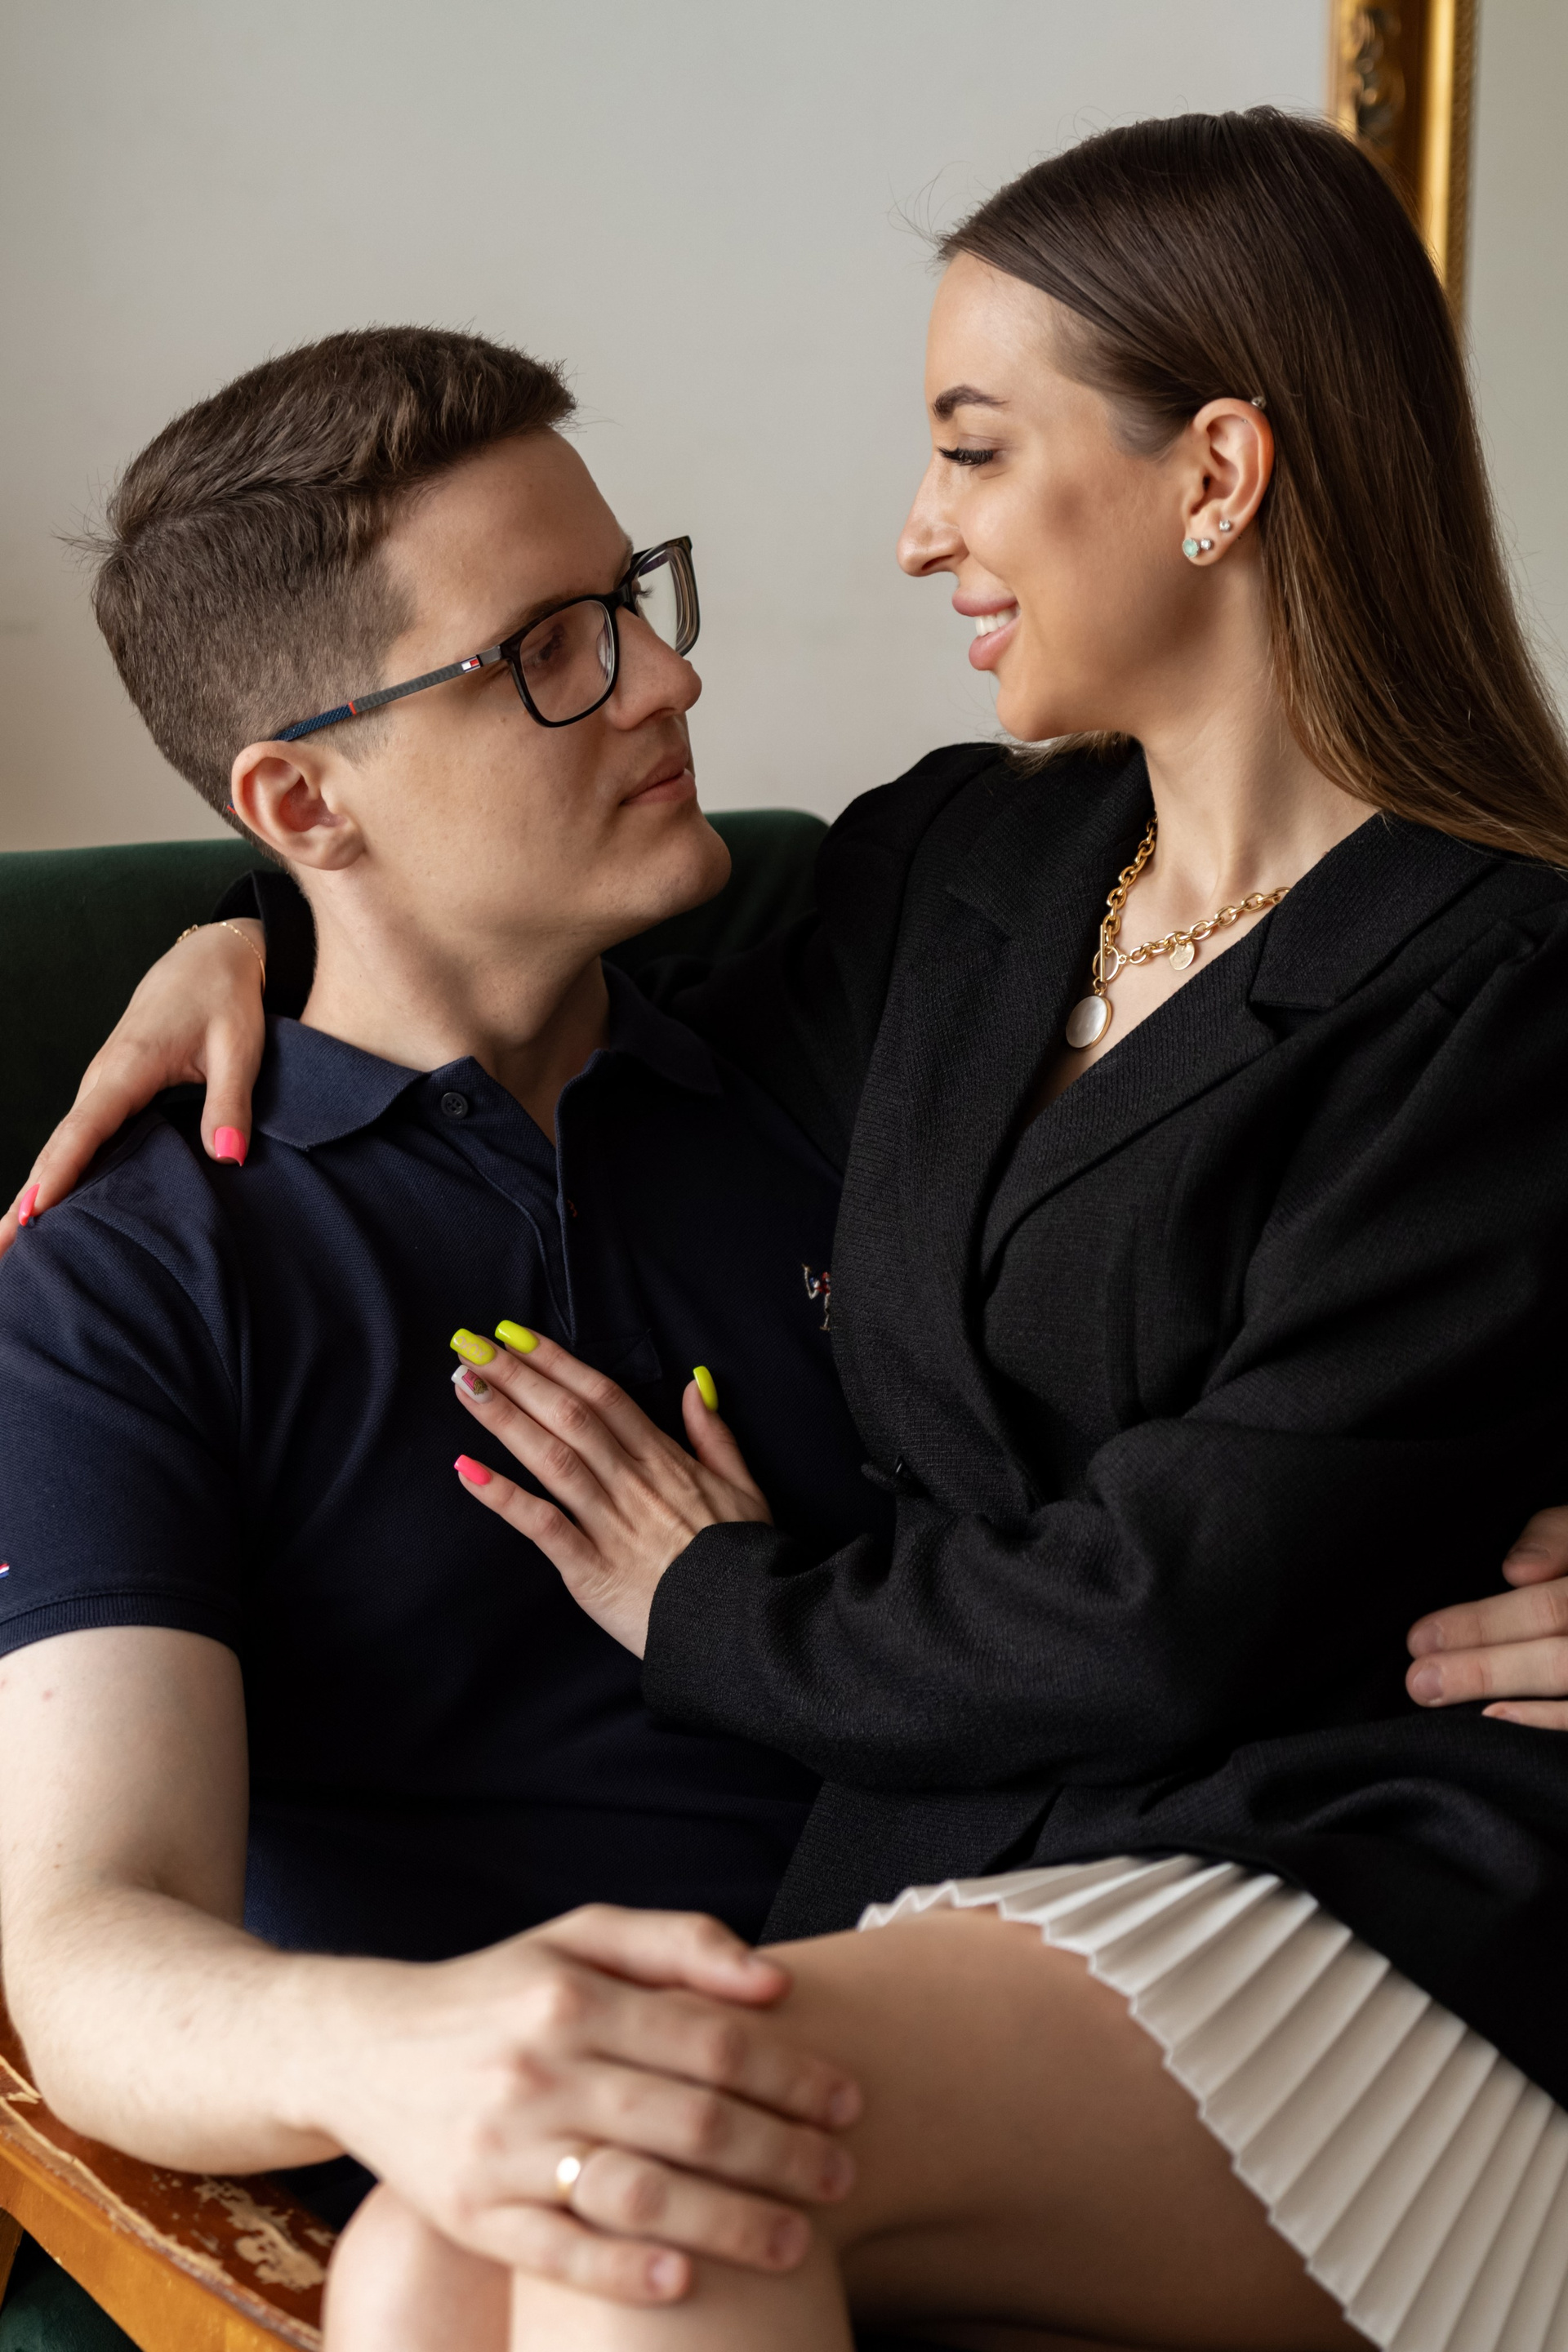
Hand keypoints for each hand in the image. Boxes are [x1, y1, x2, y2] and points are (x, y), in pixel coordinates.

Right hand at [0, 920, 266, 1259]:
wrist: (211, 959)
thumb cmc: (225, 1001)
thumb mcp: (239, 1048)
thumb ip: (231, 1104)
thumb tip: (230, 1157)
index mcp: (127, 1068)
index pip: (84, 1130)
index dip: (59, 1173)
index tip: (34, 1214)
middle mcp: (102, 1079)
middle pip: (56, 1148)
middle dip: (25, 1201)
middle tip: (0, 1252)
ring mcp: (100, 1086)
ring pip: (60, 1147)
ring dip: (34, 1193)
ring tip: (9, 1245)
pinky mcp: (109, 1092)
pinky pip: (75, 1140)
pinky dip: (55, 1174)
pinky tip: (46, 1210)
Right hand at [314, 1903, 858, 2306]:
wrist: (362, 2048)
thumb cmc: (498, 1990)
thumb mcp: (577, 1936)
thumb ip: (679, 1943)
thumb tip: (775, 1984)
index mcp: (575, 1994)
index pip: (711, 2041)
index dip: (791, 2074)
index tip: (847, 2101)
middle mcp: (541, 2068)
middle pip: (690, 2121)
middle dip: (783, 2155)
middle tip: (842, 2176)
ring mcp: (503, 2148)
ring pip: (637, 2193)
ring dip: (728, 2225)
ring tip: (796, 2244)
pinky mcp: (469, 2215)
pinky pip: (558, 2254)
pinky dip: (624, 2272)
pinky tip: (685, 2284)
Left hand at [449, 1330, 769, 1654]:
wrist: (748, 1625)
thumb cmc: (744, 1559)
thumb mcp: (744, 1487)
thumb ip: (715, 1434)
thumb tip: (696, 1383)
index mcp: (665, 1459)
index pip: (603, 1396)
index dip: (557, 1362)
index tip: (516, 1336)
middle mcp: (633, 1482)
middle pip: (569, 1416)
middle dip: (517, 1376)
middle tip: (470, 1345)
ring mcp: (610, 1524)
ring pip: (551, 1457)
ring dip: (504, 1418)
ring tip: (463, 1385)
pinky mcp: (590, 1569)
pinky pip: (543, 1526)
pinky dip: (504, 1497)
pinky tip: (468, 1469)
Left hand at [1406, 1506, 1567, 1728]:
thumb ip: (1555, 1539)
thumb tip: (1518, 1572)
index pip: (1550, 1607)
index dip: (1486, 1624)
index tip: (1422, 1637)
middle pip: (1560, 1658)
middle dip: (1485, 1670)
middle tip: (1419, 1680)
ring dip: (1509, 1706)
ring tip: (1444, 1699)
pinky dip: (1545, 1722)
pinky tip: (1498, 1721)